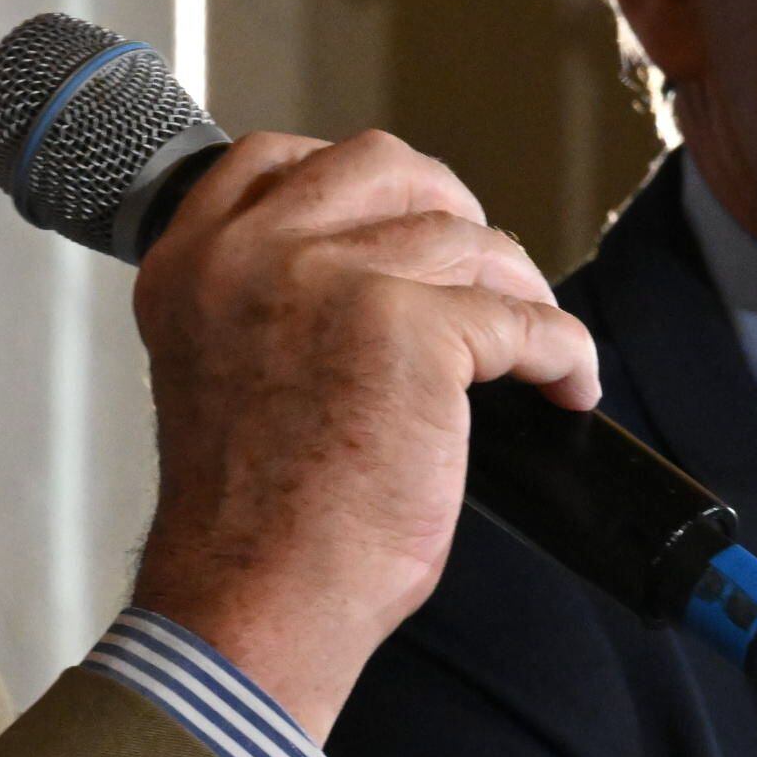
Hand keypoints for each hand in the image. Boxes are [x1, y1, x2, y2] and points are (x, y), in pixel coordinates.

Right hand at [127, 130, 597, 739]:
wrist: (253, 599)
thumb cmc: (248, 517)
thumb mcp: (218, 367)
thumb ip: (268, 296)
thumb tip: (381, 261)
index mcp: (189, 262)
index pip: (272, 158)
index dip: (356, 182)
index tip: (400, 218)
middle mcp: (250, 253)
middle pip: (383, 168)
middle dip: (447, 206)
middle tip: (482, 268)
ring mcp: (333, 280)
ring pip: (464, 241)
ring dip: (515, 287)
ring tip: (532, 339)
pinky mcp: (413, 330)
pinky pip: (523, 320)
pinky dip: (562, 351)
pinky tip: (567, 383)